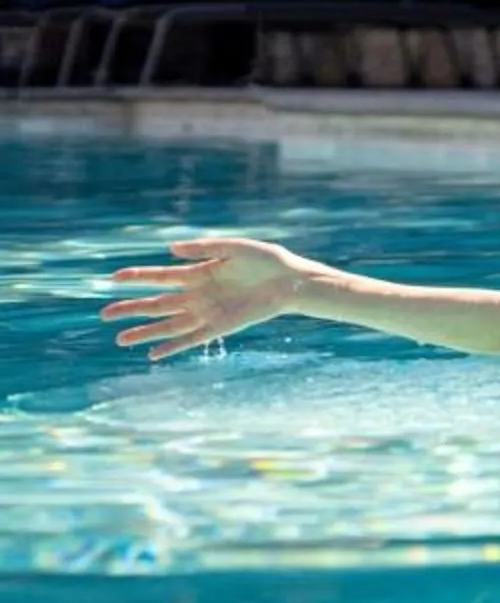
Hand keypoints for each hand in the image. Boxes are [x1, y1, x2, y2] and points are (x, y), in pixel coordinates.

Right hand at [103, 238, 330, 360]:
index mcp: (199, 273)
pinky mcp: (221, 326)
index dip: (137, 277)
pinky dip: (172, 347)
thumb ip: (203, 247)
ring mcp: (207, 312)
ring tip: (119, 339)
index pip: (160, 276)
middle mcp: (198, 294)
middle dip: (130, 309)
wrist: (292, 281)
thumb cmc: (267, 260)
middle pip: (157, 303)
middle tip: (104, 314)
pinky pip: (192, 339)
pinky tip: (153, 355)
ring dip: (145, 332)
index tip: (113, 278)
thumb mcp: (235, 247)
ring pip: (168, 324)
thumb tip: (169, 248)